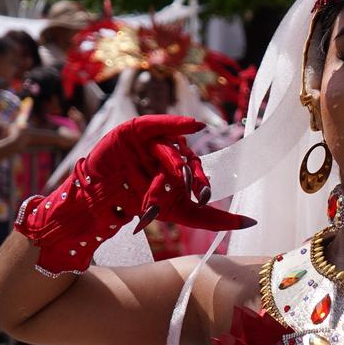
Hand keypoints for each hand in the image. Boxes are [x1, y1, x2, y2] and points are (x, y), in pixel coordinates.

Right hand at [15, 115, 254, 275]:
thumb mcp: (178, 213)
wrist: (91, 207)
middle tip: (187, 194)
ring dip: (169, 170)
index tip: (201, 200)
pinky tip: (193, 125)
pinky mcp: (131, 130)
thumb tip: (252, 222)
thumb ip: (213, 219)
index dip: (201, 185)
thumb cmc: (135, 206)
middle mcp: (168, 151)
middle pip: (187, 159)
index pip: (198, 173)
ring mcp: (150, 140)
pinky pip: (156, 123)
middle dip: (188, 179)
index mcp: (181, 168)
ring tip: (160, 191)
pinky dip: (174, 122)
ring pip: (169, 150)